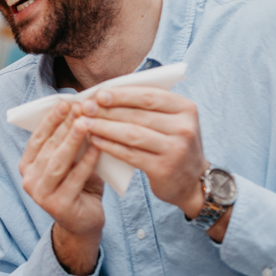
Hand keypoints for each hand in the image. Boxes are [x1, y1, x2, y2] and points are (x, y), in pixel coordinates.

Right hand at [19, 102, 105, 244]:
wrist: (84, 223)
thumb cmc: (79, 186)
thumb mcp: (71, 161)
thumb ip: (70, 142)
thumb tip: (81, 110)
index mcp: (27, 166)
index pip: (37, 138)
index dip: (50, 120)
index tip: (65, 102)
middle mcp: (29, 180)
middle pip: (48, 148)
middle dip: (64, 126)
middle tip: (79, 108)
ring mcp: (41, 195)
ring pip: (58, 163)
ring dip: (72, 141)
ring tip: (86, 123)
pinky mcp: (58, 207)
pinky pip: (74, 179)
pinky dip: (87, 161)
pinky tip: (97, 147)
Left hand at [76, 86, 206, 217]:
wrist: (190, 181)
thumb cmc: (171, 143)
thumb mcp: (170, 120)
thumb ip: (146, 105)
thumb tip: (105, 93)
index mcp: (186, 108)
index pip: (149, 96)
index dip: (122, 94)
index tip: (99, 94)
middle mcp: (184, 128)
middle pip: (138, 115)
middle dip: (108, 110)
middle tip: (85, 108)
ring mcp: (176, 150)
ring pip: (132, 134)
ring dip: (105, 127)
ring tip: (85, 123)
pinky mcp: (164, 169)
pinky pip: (130, 154)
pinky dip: (110, 146)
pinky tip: (95, 141)